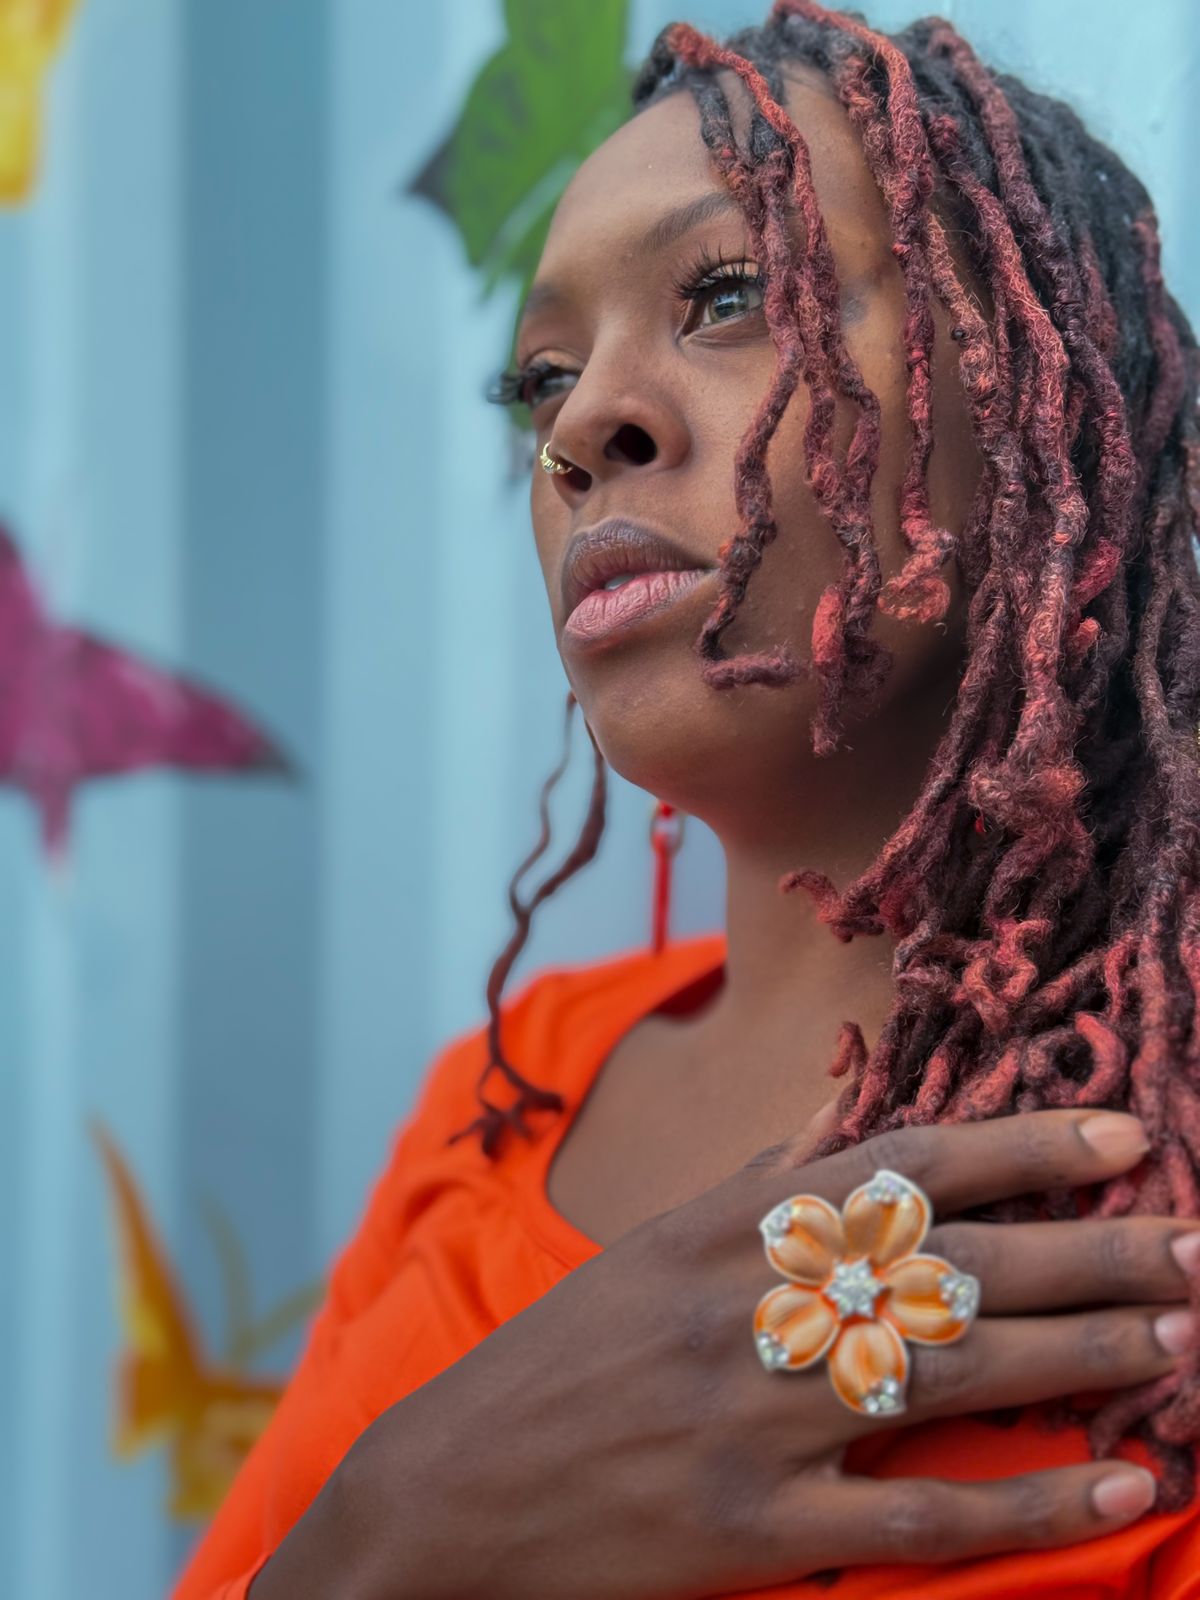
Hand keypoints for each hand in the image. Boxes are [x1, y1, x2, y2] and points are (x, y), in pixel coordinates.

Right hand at [270, 1109, 1195, 1599]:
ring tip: (1181, 1341)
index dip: (1020, 1146)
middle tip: (1193, 1243)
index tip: (1123, 1137)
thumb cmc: (566, 1356)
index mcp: (727, 1228)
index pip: (898, 1165)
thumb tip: (842, 1127)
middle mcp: (748, 1306)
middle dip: (1087, 1250)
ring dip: (1082, 1358)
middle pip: (949, 1265)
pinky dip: (1027, 1503)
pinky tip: (1118, 1486)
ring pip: (950, 1373)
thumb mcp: (651, 1246)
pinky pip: (917, 1516)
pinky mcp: (751, 1528)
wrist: (453, 1486)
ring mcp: (753, 1418)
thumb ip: (757, 1189)